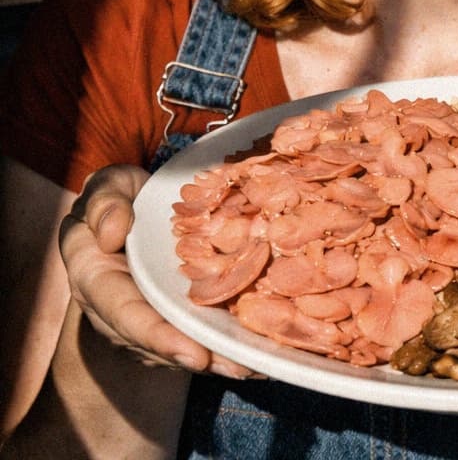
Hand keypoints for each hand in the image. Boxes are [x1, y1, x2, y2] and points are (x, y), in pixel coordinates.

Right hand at [59, 164, 252, 377]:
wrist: (131, 214)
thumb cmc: (119, 198)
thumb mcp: (106, 189)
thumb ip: (105, 204)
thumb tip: (113, 233)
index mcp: (97, 279)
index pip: (125, 314)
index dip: (158, 337)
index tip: (193, 354)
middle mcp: (124, 308)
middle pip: (163, 341)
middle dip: (202, 355)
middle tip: (241, 366)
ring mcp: (152, 314)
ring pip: (185, 341)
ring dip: (221, 357)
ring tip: (258, 364)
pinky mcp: (179, 311)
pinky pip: (200, 328)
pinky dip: (228, 341)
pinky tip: (261, 350)